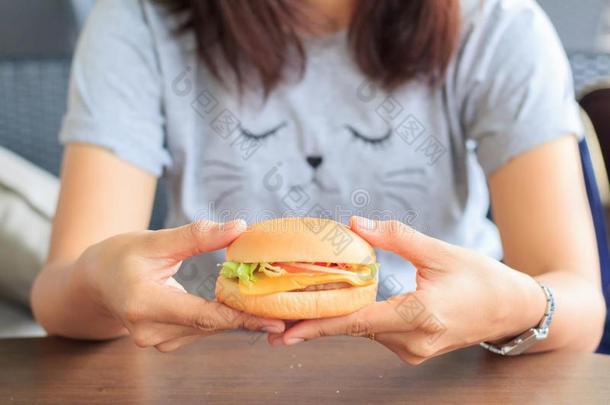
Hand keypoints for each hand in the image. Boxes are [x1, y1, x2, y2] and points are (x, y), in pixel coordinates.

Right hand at [76, 220, 284, 350]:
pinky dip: (223, 318)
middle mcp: (149, 330)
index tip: (274, 318)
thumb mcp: (156, 239)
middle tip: (287, 310)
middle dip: (249, 317)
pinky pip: (201, 330)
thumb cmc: (122, 255)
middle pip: (210, 325)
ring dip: (238, 317)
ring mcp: (156, 341)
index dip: (241, 317)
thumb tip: (240, 227)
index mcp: (144, 303)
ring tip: (274, 306)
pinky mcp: (164, 341)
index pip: (202, 315)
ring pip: (208, 329)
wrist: (96, 281)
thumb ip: (197, 236)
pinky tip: (245, 307)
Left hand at [268, 217, 545, 363]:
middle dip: (316, 322)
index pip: (357, 322)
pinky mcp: (414, 350)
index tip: (285, 332)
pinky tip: (341, 307)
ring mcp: (414, 351)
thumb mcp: (440, 251)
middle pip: (354, 329)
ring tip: (300, 308)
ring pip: (364, 332)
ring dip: (336, 320)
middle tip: (275, 320)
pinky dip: (357, 321)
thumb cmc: (481, 277)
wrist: (512, 309)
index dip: (318, 326)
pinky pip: (377, 333)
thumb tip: (355, 224)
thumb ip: (396, 237)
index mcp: (420, 315)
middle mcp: (413, 341)